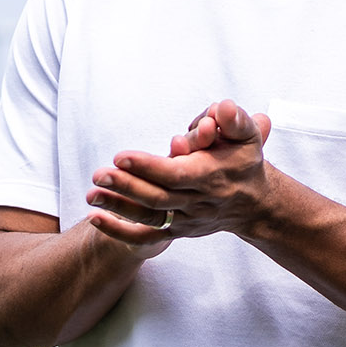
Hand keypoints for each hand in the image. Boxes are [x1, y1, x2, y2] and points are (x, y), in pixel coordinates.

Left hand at [84, 99, 277, 244]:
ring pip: (148, 218)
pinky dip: (120, 232)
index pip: (176, 174)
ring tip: (91, 195)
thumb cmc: (244, 160)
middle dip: (126, 186)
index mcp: (212, 176)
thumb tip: (220, 109)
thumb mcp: (248, 134)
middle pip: (157, 197)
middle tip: (99, 173)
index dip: (148, 167)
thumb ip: (234, 120)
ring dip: (118, 208)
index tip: (121, 157)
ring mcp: (186, 219)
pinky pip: (146, 237)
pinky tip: (95, 219)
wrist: (254, 203)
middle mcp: (198, 202)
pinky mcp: (177, 230)